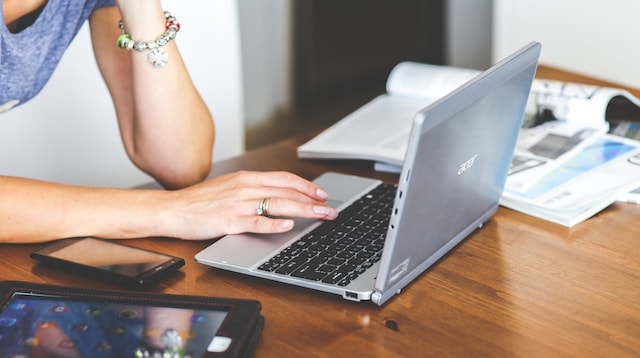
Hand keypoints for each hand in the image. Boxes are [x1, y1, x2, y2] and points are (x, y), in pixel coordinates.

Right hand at [157, 171, 337, 239]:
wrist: (171, 209)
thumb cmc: (199, 201)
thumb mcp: (229, 188)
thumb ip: (252, 190)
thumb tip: (276, 196)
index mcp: (246, 178)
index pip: (284, 179)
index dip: (306, 186)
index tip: (322, 194)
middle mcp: (245, 187)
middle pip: (287, 191)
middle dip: (312, 201)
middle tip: (330, 210)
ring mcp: (238, 203)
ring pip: (278, 204)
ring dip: (303, 211)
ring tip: (320, 216)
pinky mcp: (229, 221)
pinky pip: (256, 221)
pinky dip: (274, 224)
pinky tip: (288, 226)